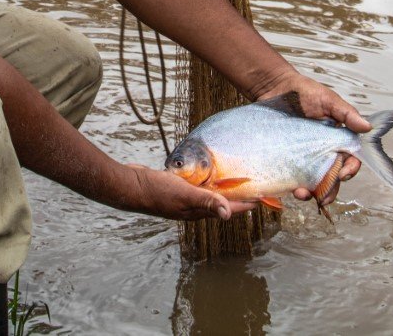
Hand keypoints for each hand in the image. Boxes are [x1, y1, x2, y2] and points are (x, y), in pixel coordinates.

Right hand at [121, 164, 255, 220]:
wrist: (130, 186)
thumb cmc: (156, 191)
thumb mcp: (185, 194)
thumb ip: (207, 201)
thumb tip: (228, 214)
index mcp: (197, 211)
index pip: (227, 209)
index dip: (245, 204)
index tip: (261, 198)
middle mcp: (192, 208)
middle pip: (221, 204)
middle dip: (237, 199)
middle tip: (253, 189)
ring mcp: (183, 200)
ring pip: (208, 197)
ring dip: (222, 191)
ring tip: (234, 183)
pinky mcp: (175, 190)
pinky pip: (196, 189)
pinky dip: (206, 184)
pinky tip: (206, 177)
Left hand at [255, 71, 367, 204]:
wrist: (274, 86)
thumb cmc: (303, 91)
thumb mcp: (327, 99)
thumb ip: (346, 113)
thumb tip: (367, 128)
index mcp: (337, 138)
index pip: (350, 158)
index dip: (350, 169)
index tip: (343, 174)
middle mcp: (323, 150)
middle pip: (332, 176)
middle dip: (330, 190)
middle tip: (323, 197)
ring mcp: (304, 156)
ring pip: (313, 181)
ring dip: (311, 192)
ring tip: (302, 194)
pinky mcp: (287, 158)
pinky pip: (292, 176)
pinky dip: (292, 186)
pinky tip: (289, 188)